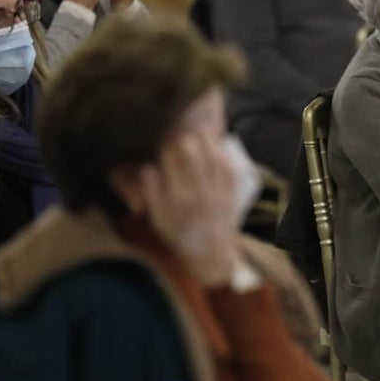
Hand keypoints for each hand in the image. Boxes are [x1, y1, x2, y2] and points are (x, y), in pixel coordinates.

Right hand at [141, 132, 245, 284]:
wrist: (211, 253)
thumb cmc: (179, 234)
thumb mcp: (159, 219)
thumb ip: (152, 193)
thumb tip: (148, 168)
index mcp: (179, 199)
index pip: (172, 163)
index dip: (167, 147)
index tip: (162, 138)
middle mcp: (200, 192)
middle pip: (194, 156)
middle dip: (186, 138)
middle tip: (180, 129)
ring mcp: (218, 190)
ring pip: (212, 156)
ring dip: (205, 139)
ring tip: (198, 126)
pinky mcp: (232, 190)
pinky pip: (228, 165)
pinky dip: (222, 150)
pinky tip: (216, 140)